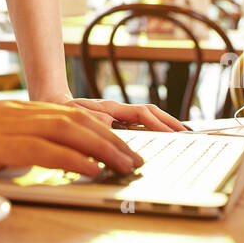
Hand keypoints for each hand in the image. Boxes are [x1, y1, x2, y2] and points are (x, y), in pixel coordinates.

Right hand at [0, 100, 144, 175]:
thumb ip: (12, 138)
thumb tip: (35, 152)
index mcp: (18, 111)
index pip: (69, 114)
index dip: (99, 127)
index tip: (120, 142)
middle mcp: (20, 113)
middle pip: (77, 120)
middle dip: (111, 139)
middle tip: (134, 157)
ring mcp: (12, 125)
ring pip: (70, 132)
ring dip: (103, 148)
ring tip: (125, 165)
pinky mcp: (2, 143)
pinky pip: (47, 149)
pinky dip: (74, 159)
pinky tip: (92, 169)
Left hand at [60, 97, 190, 132]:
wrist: (53, 103)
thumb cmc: (62, 110)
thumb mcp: (73, 114)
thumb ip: (91, 116)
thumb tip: (110, 121)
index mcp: (111, 108)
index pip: (142, 114)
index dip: (159, 124)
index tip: (173, 135)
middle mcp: (118, 110)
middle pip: (151, 113)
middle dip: (171, 122)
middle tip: (190, 134)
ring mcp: (119, 115)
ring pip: (149, 118)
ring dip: (167, 125)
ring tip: (184, 136)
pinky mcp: (118, 122)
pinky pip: (142, 124)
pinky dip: (156, 129)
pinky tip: (165, 138)